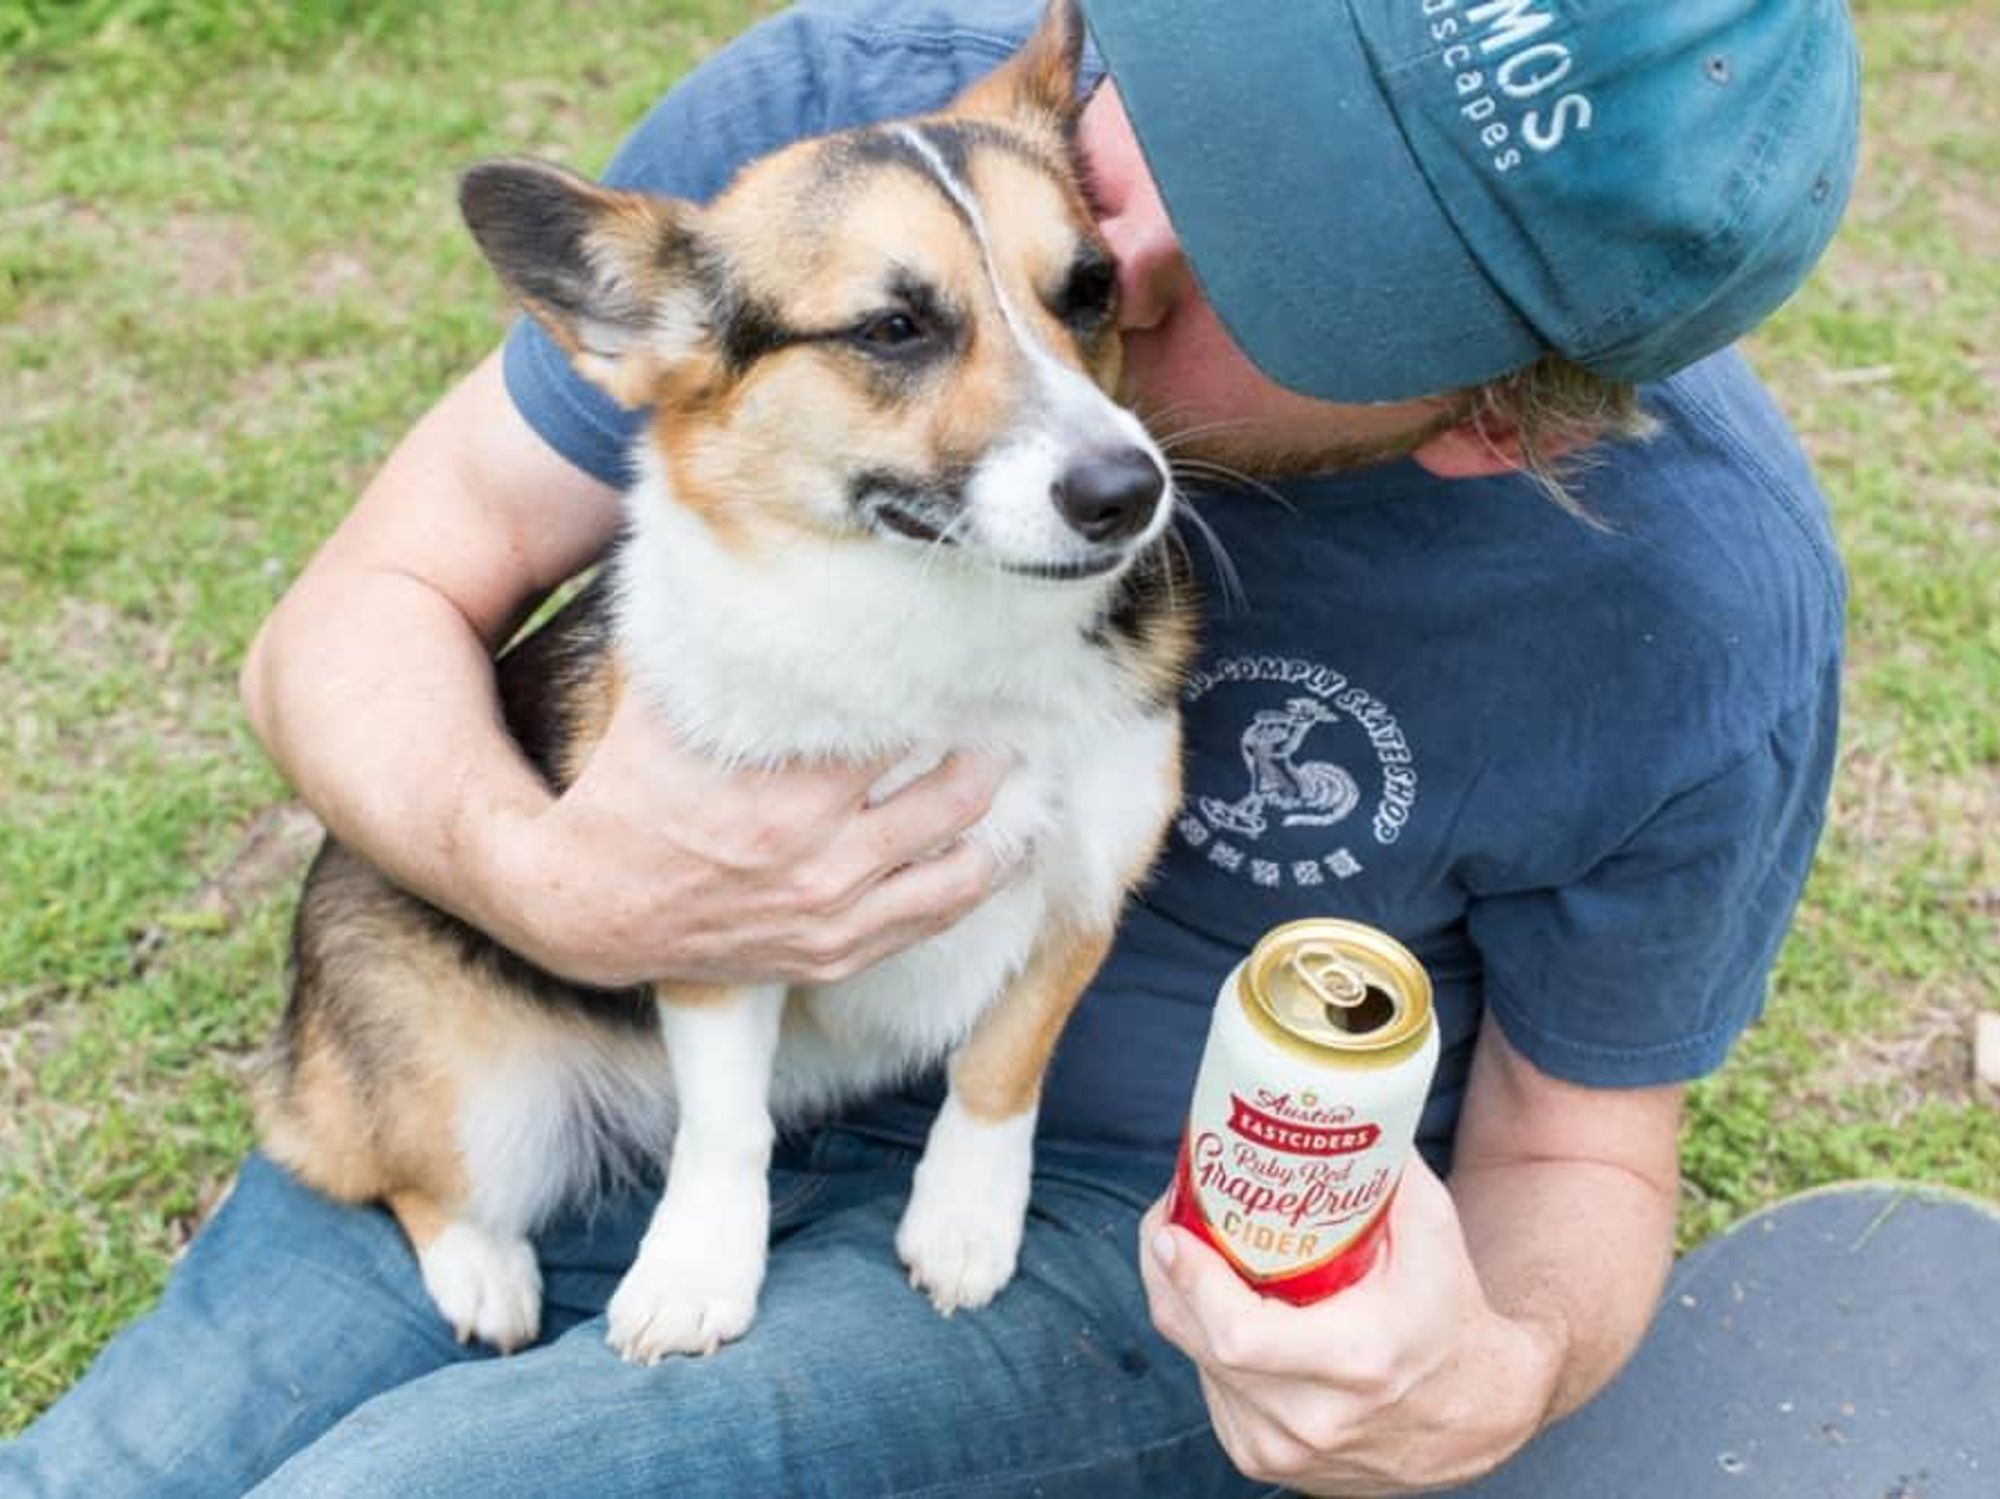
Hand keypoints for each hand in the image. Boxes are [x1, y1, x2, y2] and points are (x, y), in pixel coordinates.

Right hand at [467, 687, 1016, 987]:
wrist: (580, 908)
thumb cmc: (627, 794)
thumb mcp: (665, 704)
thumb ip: (716, 642)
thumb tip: (738, 551)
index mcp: (786, 792)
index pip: (904, 724)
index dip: (946, 687)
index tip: (971, 658)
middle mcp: (822, 861)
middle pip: (957, 793)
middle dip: (993, 747)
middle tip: (1014, 711)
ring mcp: (834, 918)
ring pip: (966, 868)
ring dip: (1006, 819)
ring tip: (1029, 777)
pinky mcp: (834, 958)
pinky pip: (937, 919)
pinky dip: (978, 879)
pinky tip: (1000, 846)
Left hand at [1139, 1157, 1562, 1495]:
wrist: (1479, 1414)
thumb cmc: (1450, 1311)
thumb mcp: (1434, 1232)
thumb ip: (1383, 1165)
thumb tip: (1333, 1100)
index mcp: (1356, 1362)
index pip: (1237, 1333)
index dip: (1190, 1278)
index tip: (1170, 1228)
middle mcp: (1315, 1418)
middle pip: (1200, 1342)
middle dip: (1168, 1273)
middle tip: (1169, 1220)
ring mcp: (1286, 1451)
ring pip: (1196, 1366)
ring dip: (1181, 1306)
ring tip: (1189, 1254)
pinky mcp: (1267, 1464)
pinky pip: (1210, 1391)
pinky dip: (1203, 1346)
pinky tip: (1215, 1308)